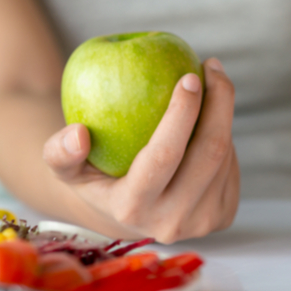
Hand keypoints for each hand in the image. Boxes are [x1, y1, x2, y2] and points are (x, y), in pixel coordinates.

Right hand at [43, 58, 238, 242]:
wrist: (128, 214)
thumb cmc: (95, 176)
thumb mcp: (67, 168)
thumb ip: (59, 152)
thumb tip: (77, 133)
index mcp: (132, 209)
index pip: (164, 156)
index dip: (182, 113)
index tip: (190, 76)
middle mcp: (171, 222)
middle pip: (209, 153)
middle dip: (219, 102)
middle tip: (212, 68)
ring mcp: (202, 223)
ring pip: (225, 156)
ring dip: (223, 114)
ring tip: (212, 83)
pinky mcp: (223, 217)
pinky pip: (232, 166)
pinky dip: (225, 135)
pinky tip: (213, 114)